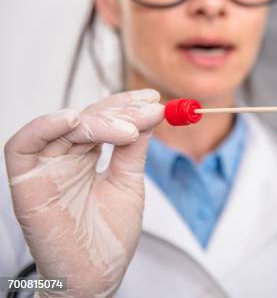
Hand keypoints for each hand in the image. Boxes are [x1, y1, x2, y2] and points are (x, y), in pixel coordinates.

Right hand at [4, 90, 163, 296]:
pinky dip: (45, 127)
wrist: (96, 277)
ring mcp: (44, 168)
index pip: (103, 119)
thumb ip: (133, 149)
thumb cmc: (109, 237)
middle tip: (150, 111)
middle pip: (87, 118)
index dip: (126, 105)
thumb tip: (149, 113)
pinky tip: (74, 120)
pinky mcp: (26, 182)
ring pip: (62, 126)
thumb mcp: (128, 183)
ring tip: (128, 128)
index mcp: (84, 157)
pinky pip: (22, 145)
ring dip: (97, 120)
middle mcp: (62, 158)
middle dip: (120, 111)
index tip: (154, 99)